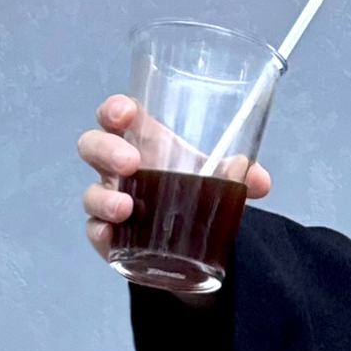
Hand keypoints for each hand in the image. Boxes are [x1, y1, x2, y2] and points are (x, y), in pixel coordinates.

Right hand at [78, 94, 273, 261]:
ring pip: (91, 192)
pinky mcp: (108, 235)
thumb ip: (237, 175)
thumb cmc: (191, 190)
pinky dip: (101, 233)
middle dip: (106, 150)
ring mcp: (109, 200)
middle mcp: (118, 168)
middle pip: (93, 146)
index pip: (116, 115)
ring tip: (126, 208)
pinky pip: (94, 231)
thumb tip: (259, 180)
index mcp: (141, 141)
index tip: (126, 114)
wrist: (188, 241)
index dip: (114, 109)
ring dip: (105, 197)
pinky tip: (112, 237)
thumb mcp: (216, 177)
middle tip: (131, 162)